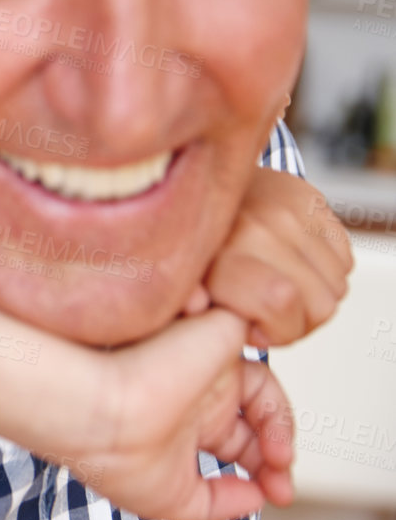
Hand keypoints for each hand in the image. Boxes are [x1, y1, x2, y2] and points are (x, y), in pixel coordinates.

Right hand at [44, 310, 293, 519]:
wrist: (97, 411)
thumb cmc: (114, 455)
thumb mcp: (171, 500)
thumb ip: (217, 504)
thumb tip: (255, 500)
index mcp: (185, 421)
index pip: (244, 440)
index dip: (268, 469)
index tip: (276, 494)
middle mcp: (197, 389)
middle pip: (262, 411)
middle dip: (281, 449)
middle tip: (281, 473)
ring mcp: (206, 360)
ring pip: (263, 378)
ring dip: (282, 420)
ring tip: (278, 453)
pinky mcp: (214, 331)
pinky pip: (256, 330)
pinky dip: (268, 371)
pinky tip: (263, 407)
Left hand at [183, 169, 352, 346]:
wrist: (188, 188)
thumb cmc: (187, 249)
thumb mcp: (175, 287)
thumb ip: (186, 305)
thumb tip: (198, 306)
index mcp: (221, 251)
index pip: (281, 301)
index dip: (276, 331)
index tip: (254, 327)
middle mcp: (259, 225)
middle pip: (321, 305)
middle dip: (298, 321)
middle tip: (267, 310)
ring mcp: (289, 209)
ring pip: (336, 286)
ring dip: (313, 296)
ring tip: (277, 285)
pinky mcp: (309, 198)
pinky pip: (343, 259)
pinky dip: (324, 271)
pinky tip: (291, 265)